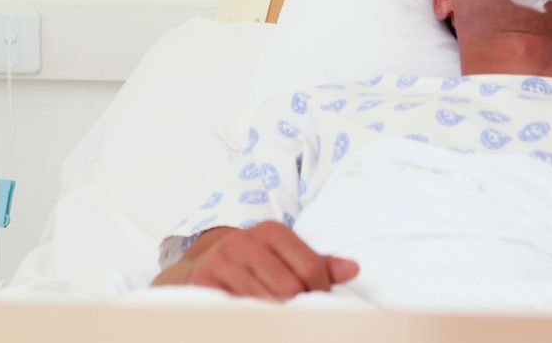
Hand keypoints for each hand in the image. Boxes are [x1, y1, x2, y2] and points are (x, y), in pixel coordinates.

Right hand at [151, 221, 358, 300]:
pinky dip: (252, 319)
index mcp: (270, 231)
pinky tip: (256, 319)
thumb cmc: (250, 264)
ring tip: (277, 319)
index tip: (318, 303)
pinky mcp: (203, 283)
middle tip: (297, 316)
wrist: (198, 268)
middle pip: (291, 289)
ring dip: (275, 317)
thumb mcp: (282, 256)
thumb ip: (317, 263)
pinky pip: (239, 310)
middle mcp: (245, 241)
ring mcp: (222, 262)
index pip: (311, 268)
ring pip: (266, 303)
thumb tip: (353, 269)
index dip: (320, 292)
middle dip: (298, 307)